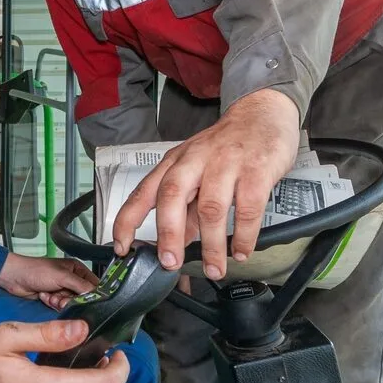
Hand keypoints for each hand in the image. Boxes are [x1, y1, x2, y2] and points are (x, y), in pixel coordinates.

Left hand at [0, 253, 98, 310]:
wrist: (14, 278)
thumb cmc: (36, 270)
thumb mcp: (62, 276)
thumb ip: (81, 286)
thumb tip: (98, 296)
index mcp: (78, 270)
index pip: (94, 286)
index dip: (91, 295)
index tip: (84, 301)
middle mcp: (72, 280)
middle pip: (82, 298)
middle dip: (71, 300)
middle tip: (61, 298)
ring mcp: (62, 290)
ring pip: (71, 305)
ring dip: (60, 302)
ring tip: (50, 296)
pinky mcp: (54, 299)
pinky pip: (60, 307)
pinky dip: (52, 304)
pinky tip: (45, 297)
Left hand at [112, 89, 298, 279]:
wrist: (262, 114)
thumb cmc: (224, 146)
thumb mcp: (196, 170)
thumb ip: (185, 206)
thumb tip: (175, 242)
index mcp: (175, 163)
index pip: (144, 192)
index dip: (128, 219)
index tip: (121, 246)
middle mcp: (195, 161)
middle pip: (172, 196)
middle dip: (168, 233)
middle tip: (170, 263)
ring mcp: (226, 164)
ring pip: (212, 208)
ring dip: (211, 245)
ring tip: (213, 269)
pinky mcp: (256, 171)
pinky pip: (248, 209)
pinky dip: (244, 235)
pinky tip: (241, 251)